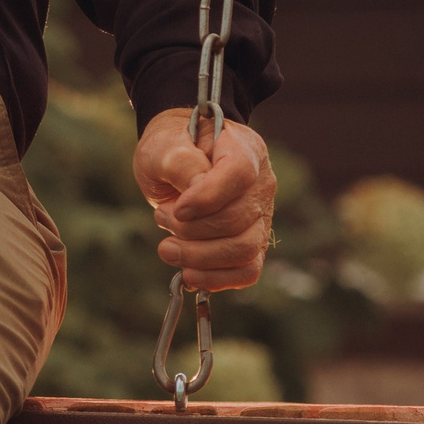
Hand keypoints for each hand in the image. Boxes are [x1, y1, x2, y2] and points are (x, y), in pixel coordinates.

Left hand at [134, 108, 277, 293]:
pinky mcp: (253, 243)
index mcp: (243, 149)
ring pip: (245, 250)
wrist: (176, 159)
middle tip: (161, 217)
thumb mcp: (165, 145)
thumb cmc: (171, 148)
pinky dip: (217, 279)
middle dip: (191, 229)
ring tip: (168, 248)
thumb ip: (180, 162)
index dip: (208, 197)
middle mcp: (261, 184)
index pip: (239, 174)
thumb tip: (196, 192)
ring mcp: (261, 216)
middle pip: (238, 219)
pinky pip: (247, 271)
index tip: (177, 208)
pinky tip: (189, 274)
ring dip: (200, 257)